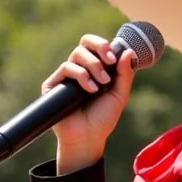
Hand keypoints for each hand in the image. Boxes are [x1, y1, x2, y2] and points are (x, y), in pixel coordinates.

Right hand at [42, 34, 136, 172]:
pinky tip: (91, 90)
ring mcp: (66, 76)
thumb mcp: (119, 95)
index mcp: (95, 69)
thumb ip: (125, 74)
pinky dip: (81, 76)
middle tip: (109, 62)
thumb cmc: (103, 119)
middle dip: (99, 49)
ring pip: (77, 54)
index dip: (104, 45)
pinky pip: (66, 68)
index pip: (95, 46)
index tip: (114, 59)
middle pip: (84, 43)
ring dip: (93, 66)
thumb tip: (128, 51)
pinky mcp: (54, 85)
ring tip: (101, 84)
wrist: (88, 138)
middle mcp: (80, 69)